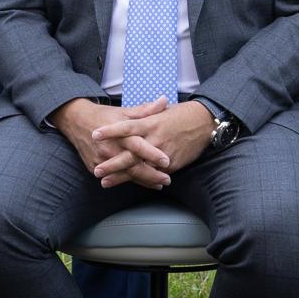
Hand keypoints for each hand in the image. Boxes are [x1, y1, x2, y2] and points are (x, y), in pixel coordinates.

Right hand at [49, 98, 168, 185]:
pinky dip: (130, 181)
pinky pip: (114, 177)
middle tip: (167, 179)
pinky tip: (144, 184)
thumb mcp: (124, 111)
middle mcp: (109, 147)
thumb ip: (145, 110)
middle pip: (132, 165)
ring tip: (159, 185)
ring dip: (143, 181)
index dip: (151, 153)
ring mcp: (101, 159)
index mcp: (119, 132)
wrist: (76, 121)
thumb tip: (164, 100)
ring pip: (124, 174)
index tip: (166, 161)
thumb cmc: (104, 115)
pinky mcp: (94, 167)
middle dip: (150, 174)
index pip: (136, 145)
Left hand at [91, 100, 214, 188]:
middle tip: (97, 170)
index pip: (126, 127)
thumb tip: (127, 115)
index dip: (110, 131)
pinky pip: (153, 174)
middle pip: (130, 153)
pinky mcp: (171, 164)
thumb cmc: (180, 115)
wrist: (203, 122)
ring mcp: (162, 153)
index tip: (95, 135)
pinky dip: (141, 181)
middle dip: (112, 164)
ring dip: (122, 177)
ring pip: (139, 168)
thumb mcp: (159, 112)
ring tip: (105, 182)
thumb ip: (143, 114)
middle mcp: (154, 139)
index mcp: (149, 123)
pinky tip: (129, 185)